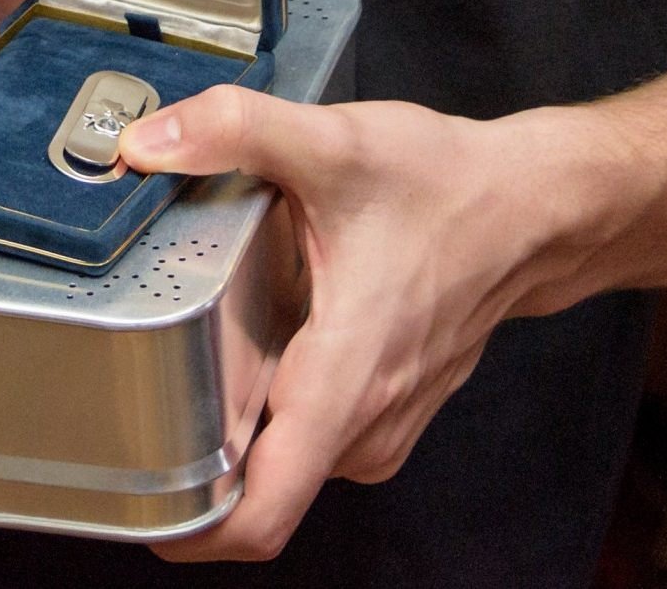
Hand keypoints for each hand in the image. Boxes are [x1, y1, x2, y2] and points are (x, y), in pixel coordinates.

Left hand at [117, 88, 591, 561]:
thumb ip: (235, 132)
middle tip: (138, 396)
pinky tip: (254, 349)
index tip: (137, 513)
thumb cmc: (448, 188)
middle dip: (192, 461)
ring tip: (195, 359)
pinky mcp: (384, 414)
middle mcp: (364, 424)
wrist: (528, 208)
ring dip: (235, 429)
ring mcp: (378, 427)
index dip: (193, 534)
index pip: (265, 513)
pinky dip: (273, 410)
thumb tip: (148, 143)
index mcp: (345, 381)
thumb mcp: (335, 142)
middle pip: (256, 491)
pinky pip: (310, 438)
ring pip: (282, 463)